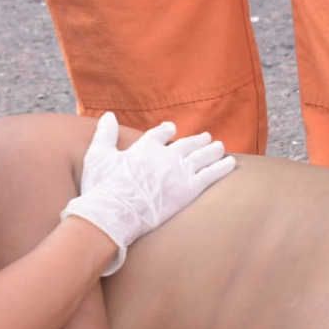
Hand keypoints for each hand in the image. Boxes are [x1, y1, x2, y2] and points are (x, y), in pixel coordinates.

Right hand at [62, 112, 234, 274]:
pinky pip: (211, 174)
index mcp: (145, 146)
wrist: (115, 213)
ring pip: (202, 156)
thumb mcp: (97, 156)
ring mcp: (180, 171)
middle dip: (196, 140)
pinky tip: (231, 163)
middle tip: (205, 137)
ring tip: (219, 147)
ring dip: (211, 150)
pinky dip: (222, 167)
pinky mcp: (189, 189)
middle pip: (186, 143)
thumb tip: (107, 115)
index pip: (160, 134)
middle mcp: (166, 155)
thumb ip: (104, 134)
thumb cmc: (103, 187)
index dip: (167, 130)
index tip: (171, 128)